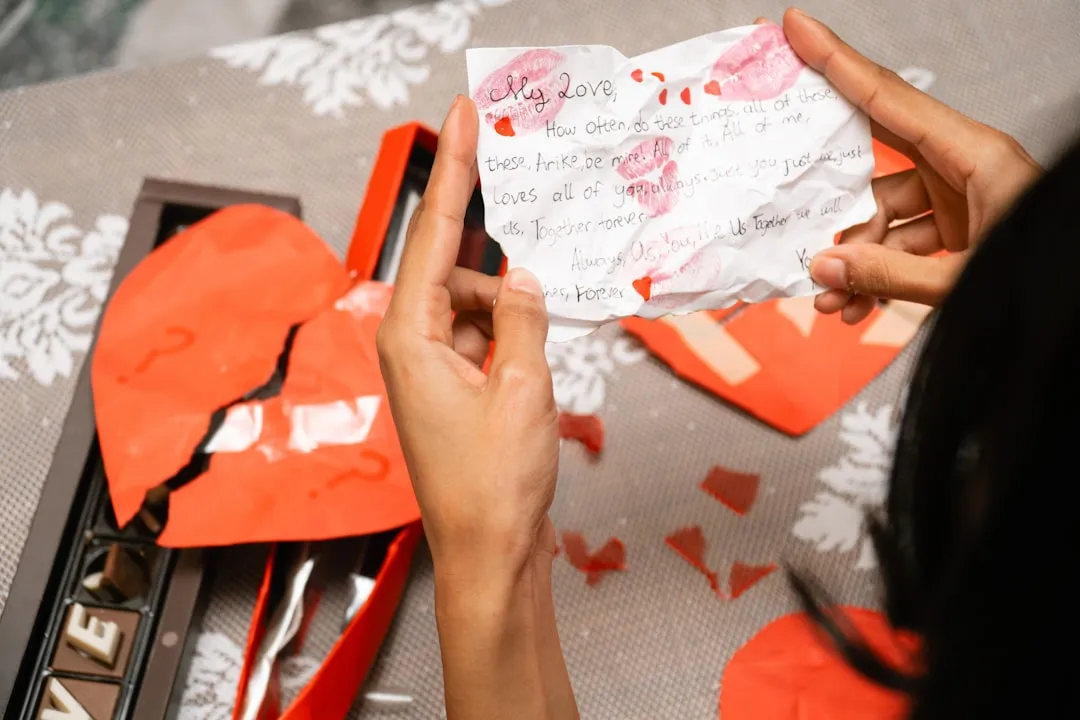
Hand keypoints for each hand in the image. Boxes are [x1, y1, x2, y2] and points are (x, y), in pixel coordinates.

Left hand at [377, 95, 558, 580]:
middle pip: (462, 273)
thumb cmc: (494, 486)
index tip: (462, 116)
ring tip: (532, 381)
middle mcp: (411, 345)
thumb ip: (525, 319)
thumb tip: (526, 278)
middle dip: (505, 282)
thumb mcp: (525, 388)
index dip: (455, 169)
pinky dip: (516, 345)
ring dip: (517, 326)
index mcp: (410, 336)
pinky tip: (533, 381)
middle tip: (530, 305)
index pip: (436, 234)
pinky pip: (488, 338)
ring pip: (482, 307)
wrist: (489, 555)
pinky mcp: (453, 388)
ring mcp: (431, 368)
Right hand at [782, 8, 1041, 323]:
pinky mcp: (962, 230)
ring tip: (830, 297)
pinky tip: (857, 305)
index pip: (889, 98)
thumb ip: (891, 276)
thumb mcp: (965, 280)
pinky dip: (878, 275)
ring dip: (853, 257)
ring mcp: (962, 199)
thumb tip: (827, 268)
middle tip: (785, 179)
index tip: (797, 28)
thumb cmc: (1046, 273)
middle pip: (875, 158)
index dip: (836, 60)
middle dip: (829, 185)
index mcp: (977, 155)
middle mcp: (966, 168)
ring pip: (884, 216)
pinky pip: (904, 245)